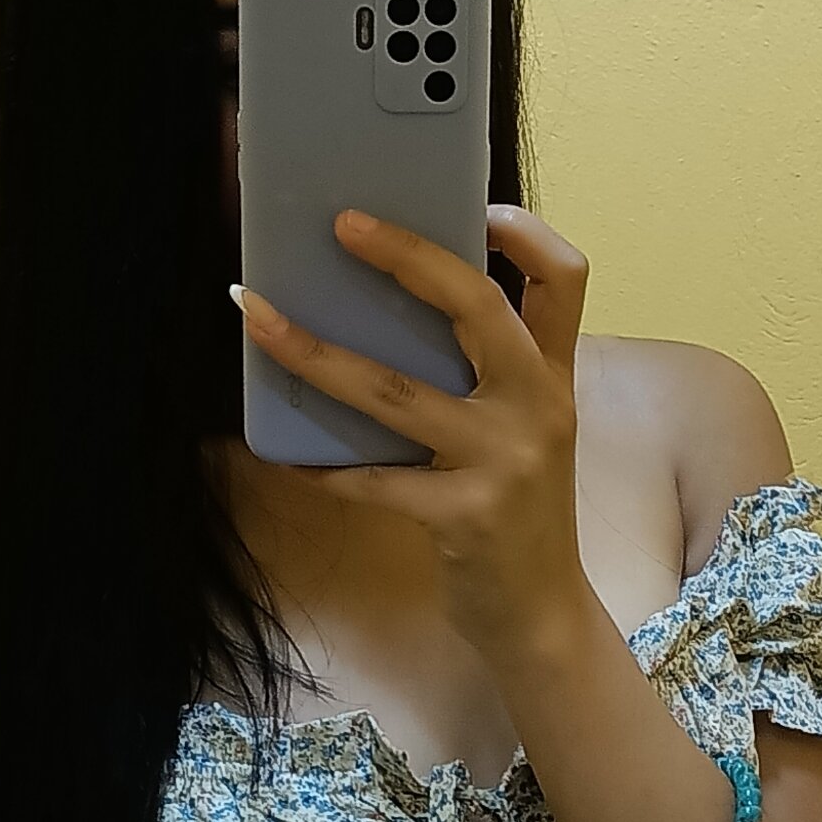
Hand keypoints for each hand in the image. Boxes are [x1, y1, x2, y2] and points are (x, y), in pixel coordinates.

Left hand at [233, 206, 594, 668]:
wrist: (541, 618)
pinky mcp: (463, 516)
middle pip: (479, 306)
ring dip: (315, 353)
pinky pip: (372, 479)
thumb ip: (484, 374)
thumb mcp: (523, 431)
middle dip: (407, 256)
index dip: (525, 231)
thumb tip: (387, 307)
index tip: (474, 204)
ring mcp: (503, 461)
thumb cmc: (518, 514)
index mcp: (552, 375)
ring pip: (396, 391)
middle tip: (342, 223)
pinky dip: (319, 465)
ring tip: (256, 315)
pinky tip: (278, 452)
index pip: (565, 279)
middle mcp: (537, 407)